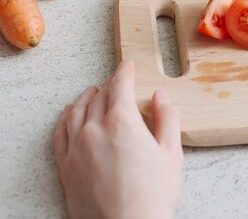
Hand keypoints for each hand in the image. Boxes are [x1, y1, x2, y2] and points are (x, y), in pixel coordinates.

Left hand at [53, 61, 183, 218]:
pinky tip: (70, 115)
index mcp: (123, 122)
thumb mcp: (172, 154)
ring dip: (86, 98)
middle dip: (110, 85)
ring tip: (93, 93)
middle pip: (100, 97)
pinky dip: (65, 117)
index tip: (128, 66)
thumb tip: (160, 96)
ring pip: (77, 111)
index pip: (120, 85)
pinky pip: (60, 132)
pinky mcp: (65, 165)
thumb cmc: (151, 197)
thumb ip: (167, 119)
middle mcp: (94, 129)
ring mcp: (76, 147)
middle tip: (118, 82)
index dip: (126, 72)